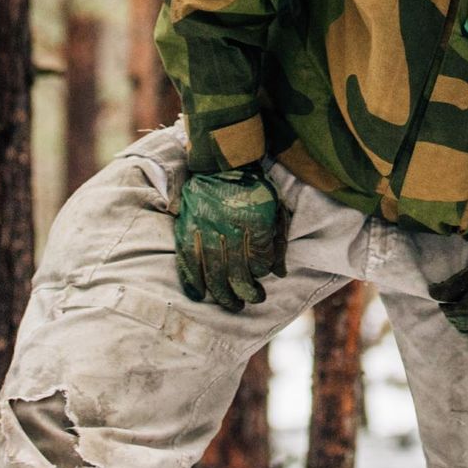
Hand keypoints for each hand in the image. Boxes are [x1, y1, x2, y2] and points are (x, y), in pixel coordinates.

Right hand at [171, 164, 288, 309]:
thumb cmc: (253, 188)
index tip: (261, 274)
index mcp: (255, 219)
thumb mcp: (275, 209)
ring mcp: (206, 227)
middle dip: (246, 292)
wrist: (222, 162)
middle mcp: (229, 225)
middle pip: (237, 271)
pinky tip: (198, 295)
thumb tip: (279, 274)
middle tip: (251, 301)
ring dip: (223, 293)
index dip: (262, 272)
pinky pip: (188, 259)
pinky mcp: (187, 227)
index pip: (260, 259)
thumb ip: (277, 240)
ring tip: (232, 305)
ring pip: (214, 270)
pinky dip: (192, 280)